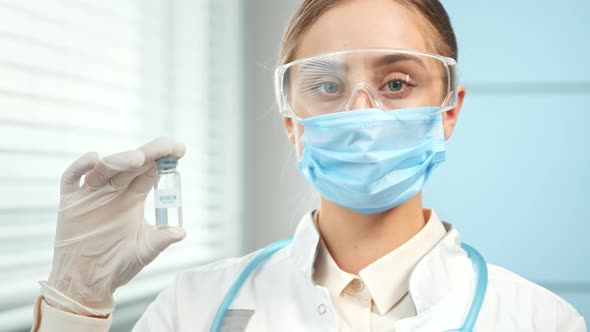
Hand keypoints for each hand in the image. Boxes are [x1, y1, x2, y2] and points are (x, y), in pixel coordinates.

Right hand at [40, 137, 186, 315]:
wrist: (87, 283)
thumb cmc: (117, 264)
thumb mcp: (145, 250)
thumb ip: (162, 238)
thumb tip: (182, 231)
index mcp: (133, 198)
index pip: (150, 171)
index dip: (164, 159)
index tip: (180, 149)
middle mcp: (114, 191)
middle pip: (132, 164)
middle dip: (150, 153)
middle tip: (166, 145)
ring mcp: (91, 195)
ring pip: (105, 168)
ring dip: (121, 160)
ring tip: (139, 157)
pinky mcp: (70, 202)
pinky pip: (71, 179)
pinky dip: (80, 166)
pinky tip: (94, 159)